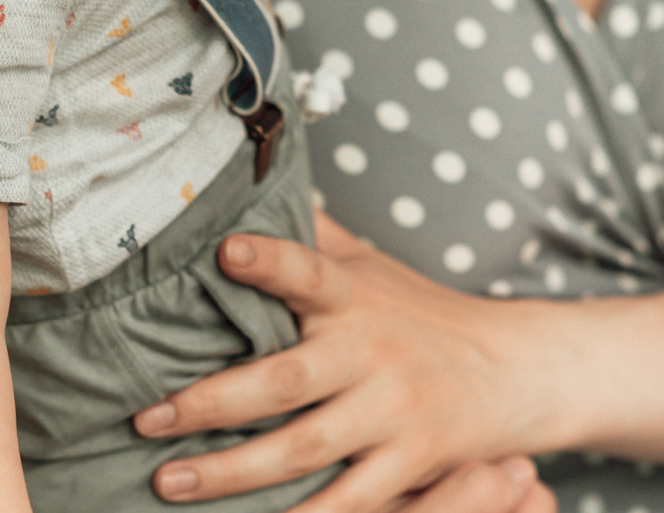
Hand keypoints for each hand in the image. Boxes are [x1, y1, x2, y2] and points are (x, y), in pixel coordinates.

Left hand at [134, 213, 534, 510]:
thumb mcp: (372, 265)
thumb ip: (313, 237)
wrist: (516, 369)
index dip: (270, 262)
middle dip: (210, 402)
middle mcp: (372, 351)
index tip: (225, 252)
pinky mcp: (414, 462)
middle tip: (146, 418)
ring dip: (232, 471)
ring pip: (303, 448)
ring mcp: (393, 411)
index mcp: (354, 297)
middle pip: (285, 380)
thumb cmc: (421, 314)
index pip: (308, 271)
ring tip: (168, 481)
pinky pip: (352, 501)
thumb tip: (251, 183)